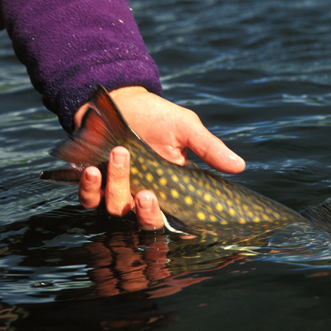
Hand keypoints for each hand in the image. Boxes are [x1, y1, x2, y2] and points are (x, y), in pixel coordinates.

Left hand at [75, 86, 245, 228]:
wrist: (121, 99)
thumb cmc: (156, 116)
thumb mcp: (186, 128)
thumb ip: (209, 149)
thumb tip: (240, 166)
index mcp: (171, 189)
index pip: (179, 219)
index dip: (184, 231)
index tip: (189, 231)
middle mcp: (144, 195)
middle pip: (147, 222)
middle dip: (147, 213)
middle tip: (148, 194)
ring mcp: (118, 191)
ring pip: (116, 208)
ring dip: (118, 183)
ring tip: (120, 153)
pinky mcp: (94, 183)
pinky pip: (89, 197)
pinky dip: (90, 187)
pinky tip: (93, 169)